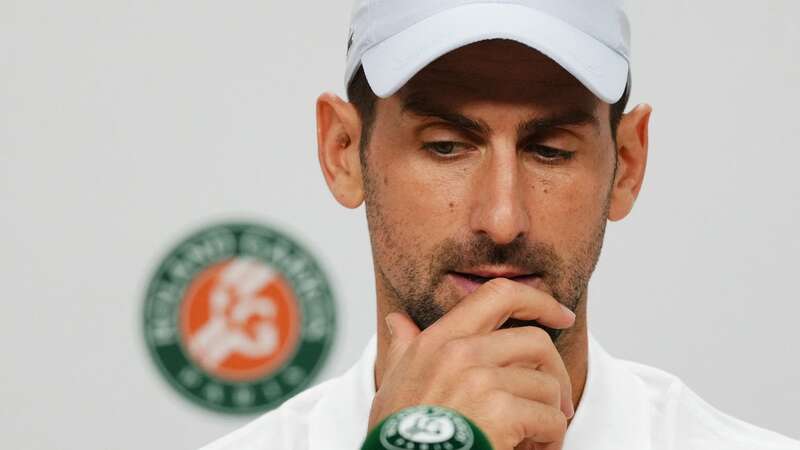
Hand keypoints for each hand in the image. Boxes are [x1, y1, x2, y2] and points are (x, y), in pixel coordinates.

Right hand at [369, 278, 575, 449]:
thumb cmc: (397, 435)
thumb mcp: (392, 384)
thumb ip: (402, 348)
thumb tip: (398, 321)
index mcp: (438, 340)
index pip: (498, 295)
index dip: (538, 300)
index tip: (560, 315)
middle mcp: (461, 353)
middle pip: (536, 342)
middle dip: (556, 372)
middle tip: (558, 400)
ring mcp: (482, 381)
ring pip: (547, 386)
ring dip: (551, 415)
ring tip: (535, 436)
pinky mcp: (501, 413)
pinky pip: (550, 419)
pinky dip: (551, 439)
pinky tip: (533, 449)